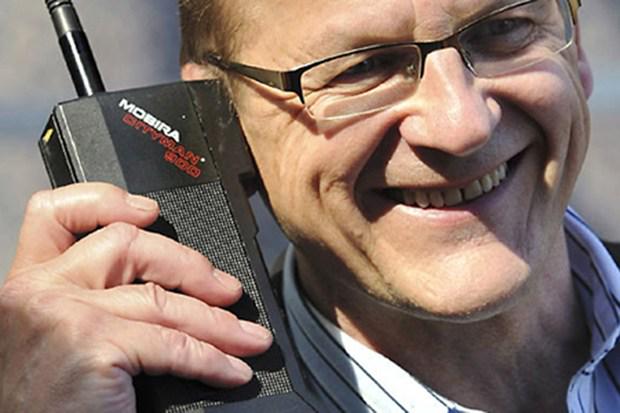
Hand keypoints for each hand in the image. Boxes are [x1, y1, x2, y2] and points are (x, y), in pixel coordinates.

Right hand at [0, 183, 271, 412]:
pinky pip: (174, 344)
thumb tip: (165, 282)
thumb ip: (94, 299)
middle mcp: (38, 291)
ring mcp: (63, 314)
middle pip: (128, 245)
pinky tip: (232, 370)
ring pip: (161, 299)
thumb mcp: (60, 337)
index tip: (149, 210)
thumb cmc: (55, 404)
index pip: (54, 213)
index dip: (106, 200)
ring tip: (249, 338)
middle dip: (191, 266)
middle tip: (228, 292)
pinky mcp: (93, 346)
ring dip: (218, 322)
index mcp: (30, 284)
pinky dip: (213, 359)